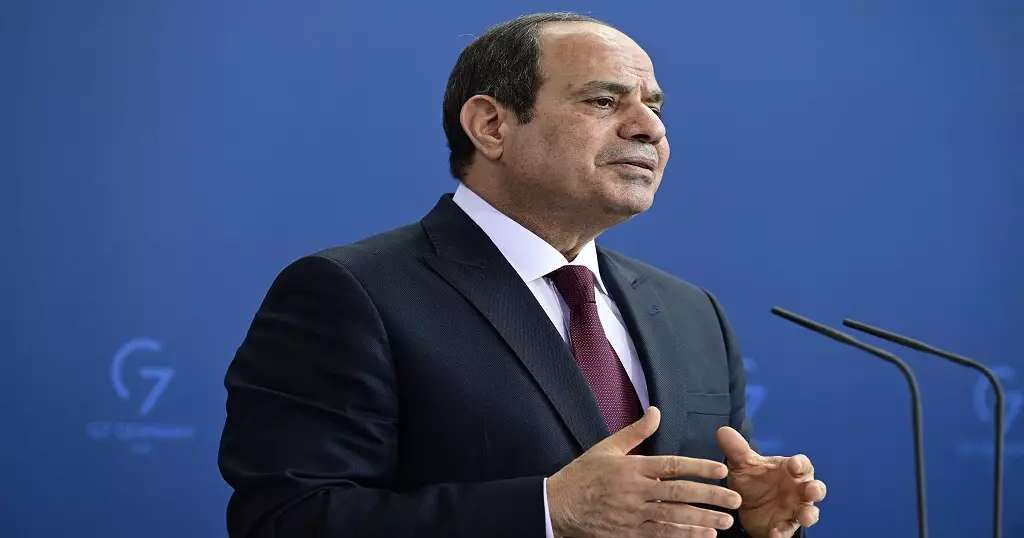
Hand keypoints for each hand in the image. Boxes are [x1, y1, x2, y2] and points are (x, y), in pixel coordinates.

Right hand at [547, 407, 742, 537]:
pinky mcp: (630, 533)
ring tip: (725, 520)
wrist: (559, 506)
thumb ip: (636, 431)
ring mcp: (634, 514)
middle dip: (711, 496)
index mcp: (632, 468)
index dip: (699, 467)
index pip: (672, 466)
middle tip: (735, 499)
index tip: (721, 470)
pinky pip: (662, 534)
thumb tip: (656, 411)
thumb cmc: (583, 474)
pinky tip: (703, 535)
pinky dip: (684, 535)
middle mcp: (636, 491)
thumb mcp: (607, 447)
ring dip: (703, 519)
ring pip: (675, 517)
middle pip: (680, 493)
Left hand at [716, 427, 826, 537]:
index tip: (794, 465)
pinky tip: (775, 534)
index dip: (800, 464)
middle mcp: (797, 490)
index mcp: (790, 471)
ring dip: (809, 514)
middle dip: (815, 490)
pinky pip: (787, 531)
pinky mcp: (784, 527)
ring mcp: (793, 510)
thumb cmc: (752, 480)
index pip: (802, 464)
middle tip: (812, 491)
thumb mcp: (742, 466)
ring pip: (809, 512)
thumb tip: (723, 431)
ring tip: (805, 516)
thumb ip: (736, 450)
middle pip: (814, 488)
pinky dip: (782, 534)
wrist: (743, 506)